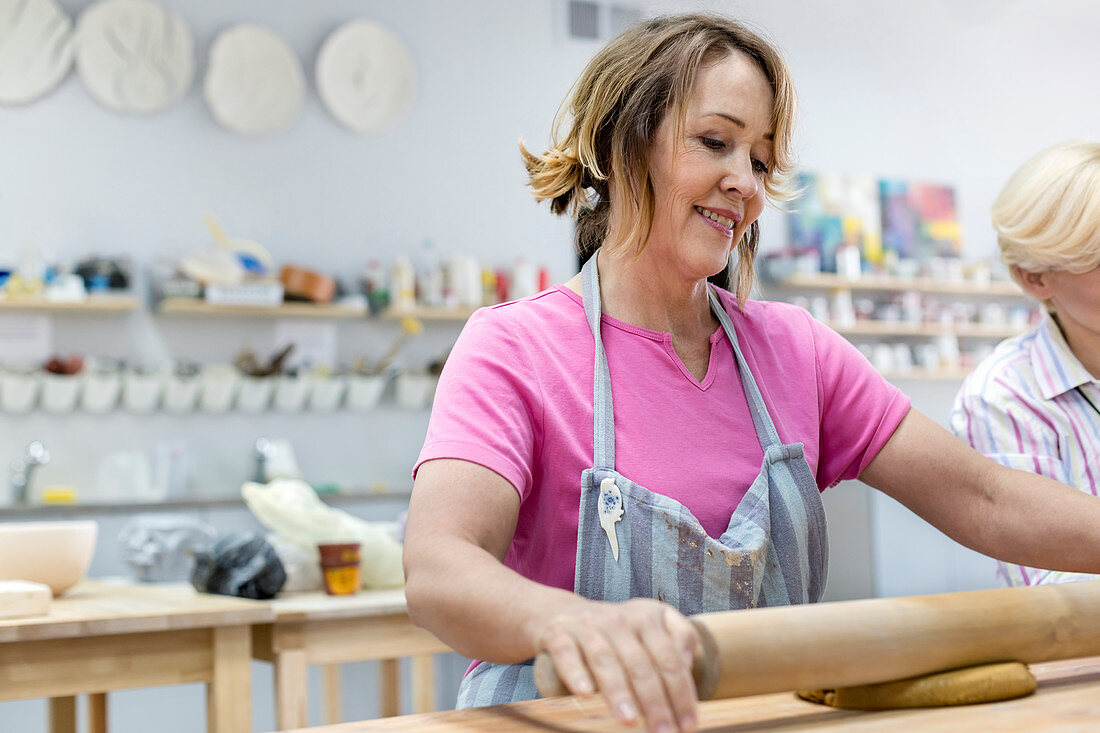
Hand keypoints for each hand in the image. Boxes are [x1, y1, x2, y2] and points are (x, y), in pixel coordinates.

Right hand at [535, 598, 699, 731]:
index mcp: (647, 618)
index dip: (681, 694)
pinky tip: (585, 693)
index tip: (688, 725)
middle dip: (654, 702)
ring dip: (619, 691)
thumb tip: (687, 665)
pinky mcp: (559, 634)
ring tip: (629, 720)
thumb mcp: (653, 621)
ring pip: (605, 660)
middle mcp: (619, 619)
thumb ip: (680, 637)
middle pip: (640, 664)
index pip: (669, 659)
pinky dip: (575, 673)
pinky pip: (567, 654)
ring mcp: (588, 626)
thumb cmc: (618, 629)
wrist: (563, 612)